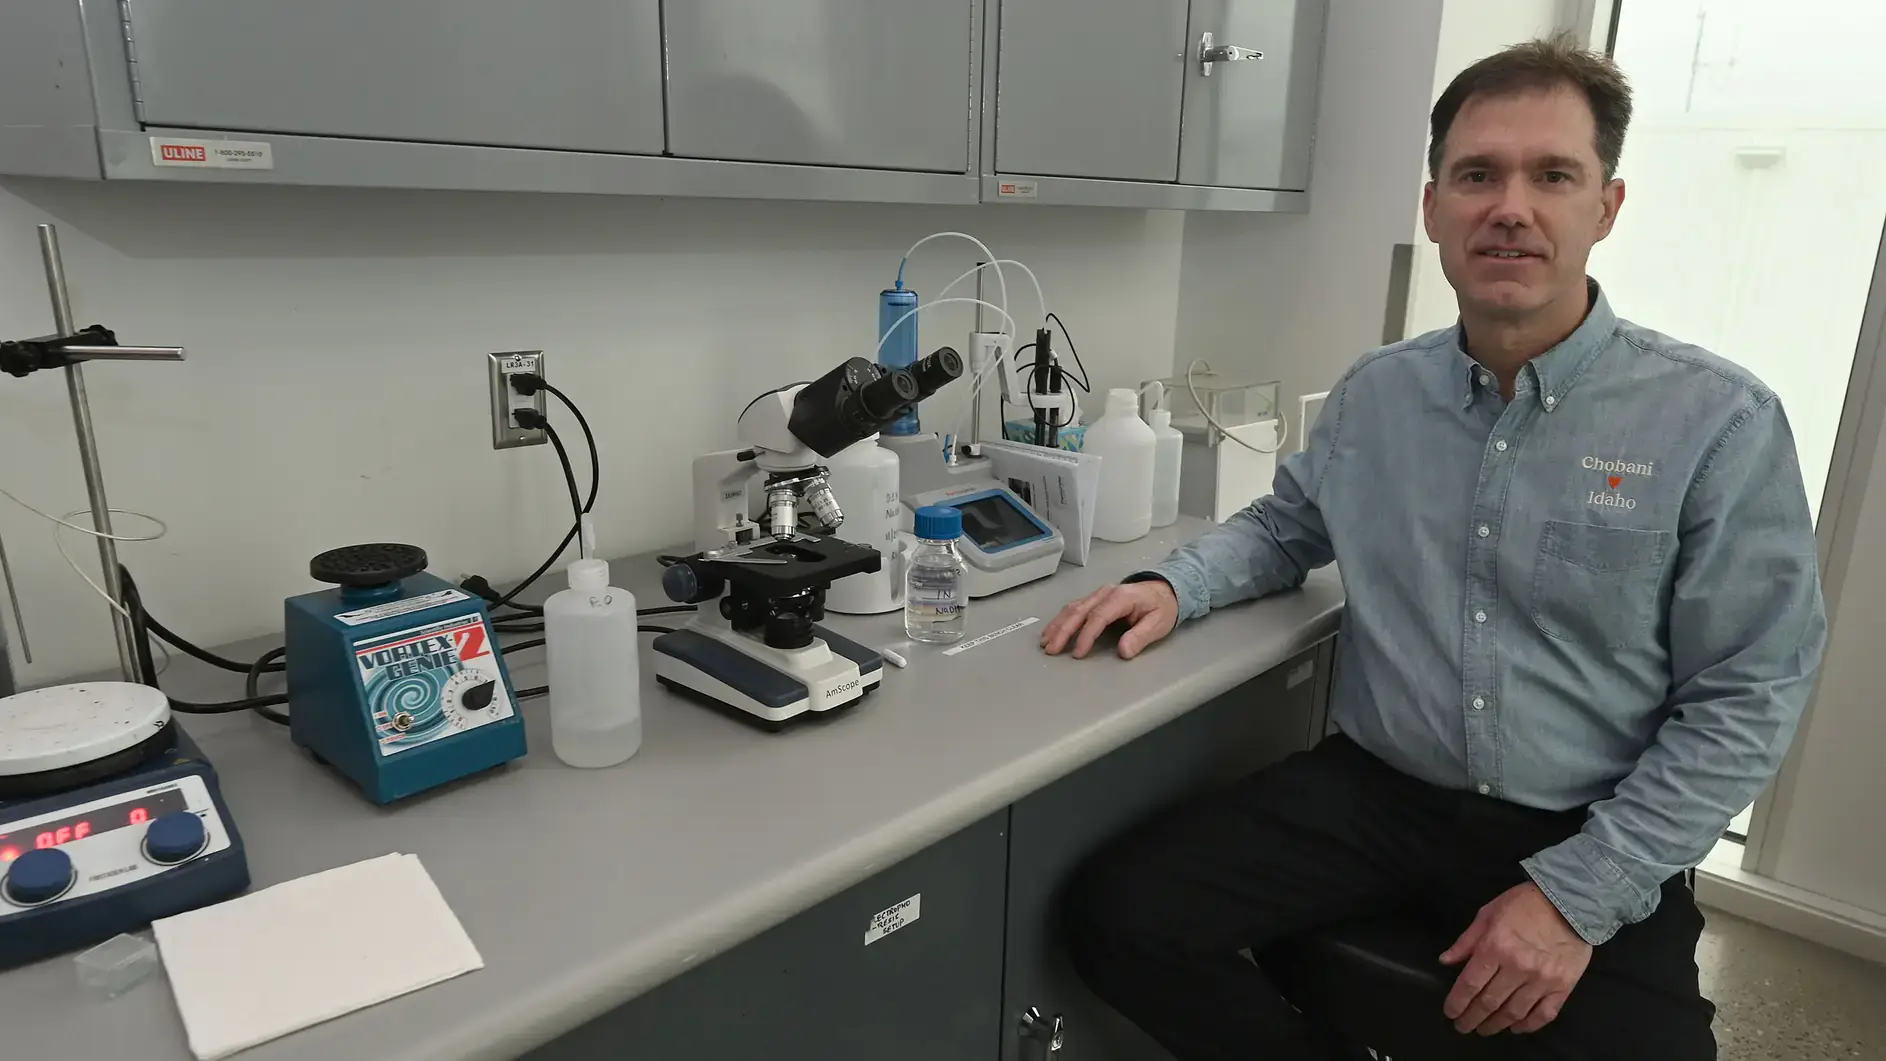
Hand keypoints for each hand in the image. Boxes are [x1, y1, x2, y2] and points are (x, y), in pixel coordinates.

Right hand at [1040, 580, 1178, 659]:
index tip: (1078, 653)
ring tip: (1046, 642)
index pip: (1098, 617)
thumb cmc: (1162, 607)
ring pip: (1072, 608)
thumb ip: (1140, 637)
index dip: (1086, 635)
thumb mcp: (1158, 624)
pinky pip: (1074, 608)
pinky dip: (1061, 620)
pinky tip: (1053, 631)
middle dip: (1063, 631)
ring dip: (1057, 625)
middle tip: (1051, 649)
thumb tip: (1124, 651)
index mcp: (1121, 597)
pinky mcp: (1095, 599)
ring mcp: (1099, 595)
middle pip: (1079, 611)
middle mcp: (1105, 593)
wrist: (1165, 590)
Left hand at [1440, 882, 1590, 1035]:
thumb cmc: (1524, 904)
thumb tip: (1446, 961)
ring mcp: (1542, 980)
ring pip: (1514, 1012)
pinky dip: (1528, 1025)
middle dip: (1472, 1018)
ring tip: (1484, 1029)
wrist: (1569, 901)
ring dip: (1496, 1025)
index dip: (1457, 1003)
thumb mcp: (1488, 913)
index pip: (1470, 985)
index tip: (1450, 1013)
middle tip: (1463, 1026)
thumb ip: (1466, 941)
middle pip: (1489, 1002)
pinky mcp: (1563, 986)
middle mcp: (1517, 967)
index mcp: (1495, 947)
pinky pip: (1543, 1014)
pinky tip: (1515, 1028)